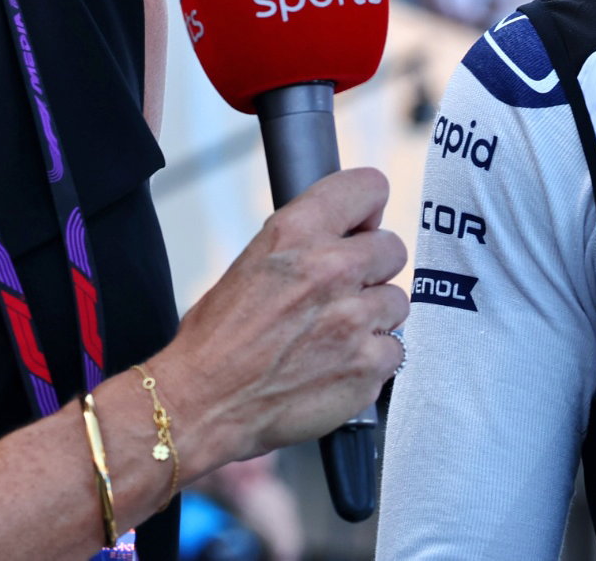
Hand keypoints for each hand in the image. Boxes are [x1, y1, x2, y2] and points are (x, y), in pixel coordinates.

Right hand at [151, 168, 408, 472]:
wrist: (199, 407)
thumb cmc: (219, 338)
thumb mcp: (255, 259)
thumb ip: (309, 239)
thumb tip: (352, 230)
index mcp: (298, 232)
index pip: (370, 187)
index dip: (368, 210)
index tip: (360, 228)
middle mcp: (331, 268)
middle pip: (393, 248)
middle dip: (371, 270)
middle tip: (341, 293)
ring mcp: (354, 319)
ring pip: (396, 301)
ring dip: (373, 317)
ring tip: (334, 335)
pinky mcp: (367, 365)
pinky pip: (395, 349)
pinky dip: (372, 359)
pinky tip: (338, 365)